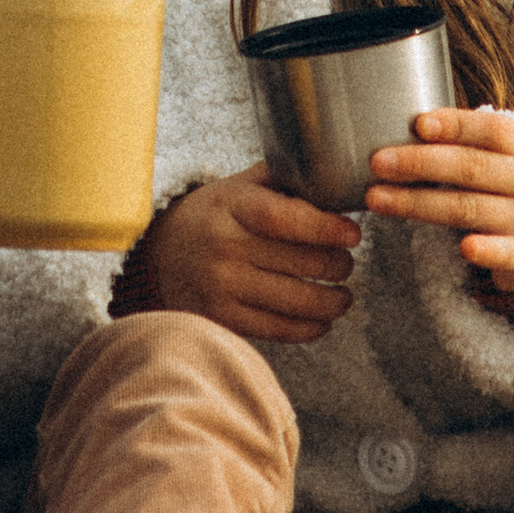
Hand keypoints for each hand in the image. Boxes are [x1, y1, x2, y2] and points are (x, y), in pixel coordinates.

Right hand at [118, 165, 358, 344]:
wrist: (161, 255)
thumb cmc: (213, 216)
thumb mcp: (238, 187)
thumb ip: (281, 182)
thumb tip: (336, 184)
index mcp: (230, 206)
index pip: (284, 218)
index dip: (326, 227)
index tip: (352, 233)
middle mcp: (224, 246)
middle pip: (300, 262)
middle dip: (338, 265)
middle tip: (346, 262)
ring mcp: (222, 287)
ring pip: (298, 301)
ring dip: (334, 301)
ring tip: (343, 295)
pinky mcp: (224, 320)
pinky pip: (281, 330)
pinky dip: (312, 327)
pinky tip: (322, 318)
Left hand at [367, 106, 513, 290]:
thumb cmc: (513, 182)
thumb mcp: (504, 154)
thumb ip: (467, 141)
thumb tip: (407, 128)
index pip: (492, 130)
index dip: (455, 125)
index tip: (418, 125)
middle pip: (472, 168)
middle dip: (419, 163)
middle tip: (377, 162)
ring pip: (471, 209)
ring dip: (419, 203)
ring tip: (378, 198)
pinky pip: (504, 253)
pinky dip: (485, 250)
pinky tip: (463, 248)